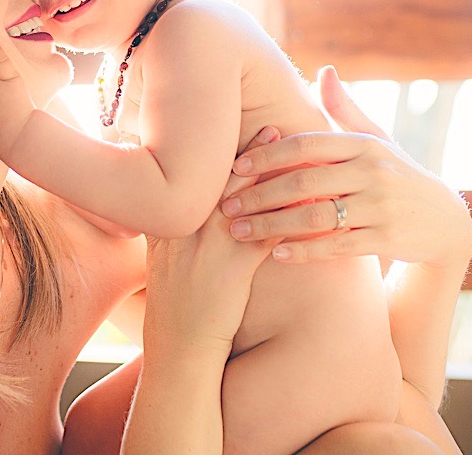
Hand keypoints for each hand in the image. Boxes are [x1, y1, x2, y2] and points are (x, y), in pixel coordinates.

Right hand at [142, 125, 283, 357]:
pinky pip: (268, 236)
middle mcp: (188, 227)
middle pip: (223, 179)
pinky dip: (290, 219)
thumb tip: (176, 201)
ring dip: (276, 177)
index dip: (221, 149)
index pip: (198, 175)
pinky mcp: (233, 269)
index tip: (241, 131)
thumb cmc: (174, 303)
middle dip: (252, 153)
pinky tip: (312, 208)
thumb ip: (166, 227)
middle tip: (275, 127)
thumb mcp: (159, 257)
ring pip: (247, 202)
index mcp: (169, 221)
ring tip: (301, 160)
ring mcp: (209, 246)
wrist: (178, 344)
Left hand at [221, 66, 471, 268]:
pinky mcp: (388, 239)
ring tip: (240, 233)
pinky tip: (276, 254)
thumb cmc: (396, 175)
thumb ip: (345, 109)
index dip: (267, 155)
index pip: (306, 145)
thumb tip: (324, 70)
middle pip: (305, 182)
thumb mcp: (376, 139)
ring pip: (317, 217)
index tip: (234, 168)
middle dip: (259, 195)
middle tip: (226, 207)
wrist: (445, 221)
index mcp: (363, 144)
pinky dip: (305, 251)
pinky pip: (337, 247)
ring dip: (273, 226)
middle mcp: (373, 172)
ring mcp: (382, 207)